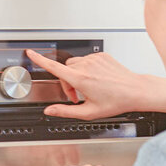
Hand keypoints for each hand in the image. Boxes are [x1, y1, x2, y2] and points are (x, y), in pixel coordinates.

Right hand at [26, 49, 165, 117]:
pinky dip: (87, 69)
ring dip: (76, 76)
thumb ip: (66, 111)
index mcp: (81, 79)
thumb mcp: (89, 112)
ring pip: (75, 64)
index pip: (54, 67)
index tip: (30, 53)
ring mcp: (95, 59)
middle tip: (77, 97)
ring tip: (87, 89)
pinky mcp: (102, 55)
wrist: (135, 91)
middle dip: (67, 83)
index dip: (39, 60)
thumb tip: (50, 111)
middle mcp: (87, 66)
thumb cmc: (116, 101)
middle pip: (65, 70)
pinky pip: (87, 60)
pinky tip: (97, 80)